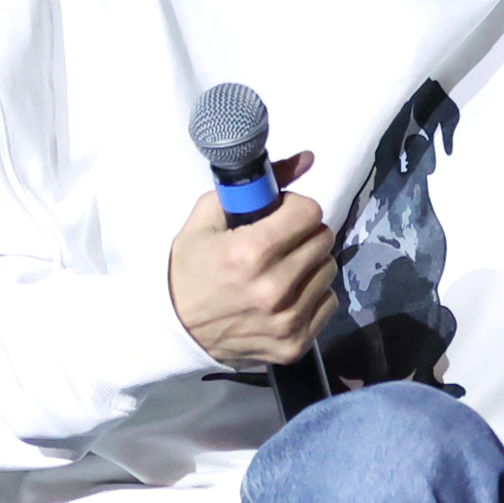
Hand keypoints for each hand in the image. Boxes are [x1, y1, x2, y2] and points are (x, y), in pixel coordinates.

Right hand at [167, 151, 338, 364]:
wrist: (175, 330)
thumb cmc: (189, 269)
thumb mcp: (208, 218)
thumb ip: (258, 185)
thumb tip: (308, 159)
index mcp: (250, 252)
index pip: (309, 212)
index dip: (295, 208)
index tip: (282, 214)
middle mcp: (274, 287)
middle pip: (323, 239)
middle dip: (304, 233)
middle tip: (281, 241)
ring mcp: (287, 319)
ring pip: (328, 270)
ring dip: (310, 264)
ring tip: (283, 268)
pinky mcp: (295, 344)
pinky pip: (328, 303)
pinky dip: (313, 295)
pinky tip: (287, 295)